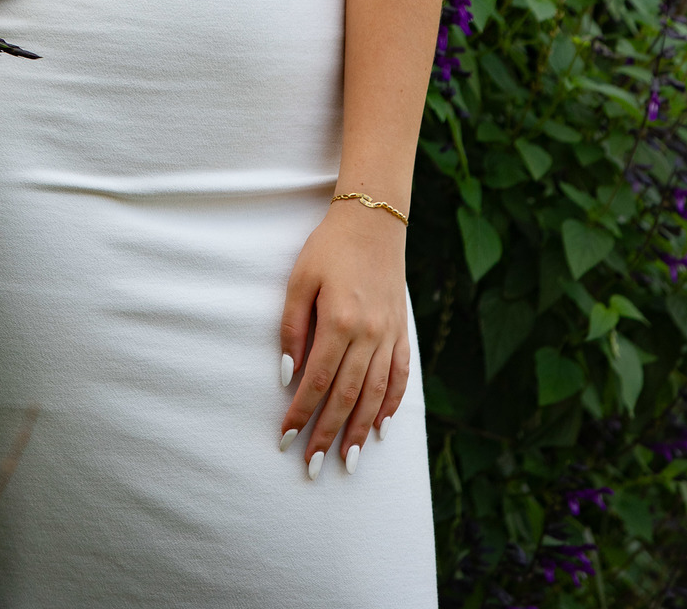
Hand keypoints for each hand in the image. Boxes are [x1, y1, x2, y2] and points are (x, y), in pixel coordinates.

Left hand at [278, 197, 410, 476]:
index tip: (284, 438)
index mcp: (340, 322)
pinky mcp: (402, 331)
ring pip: (376, 394)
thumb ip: (292, 327)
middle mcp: (369, 334)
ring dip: (360, 430)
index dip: (300, 413)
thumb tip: (287, 375)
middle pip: (347, 396)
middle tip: (313, 467)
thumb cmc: (328, 248)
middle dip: (328, 434)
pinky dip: (391, 404)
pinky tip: (380, 427)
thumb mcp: (299, 280)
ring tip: (348, 461)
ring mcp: (390, 334)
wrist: (373, 220)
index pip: (317, 381)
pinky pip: (400, 376)